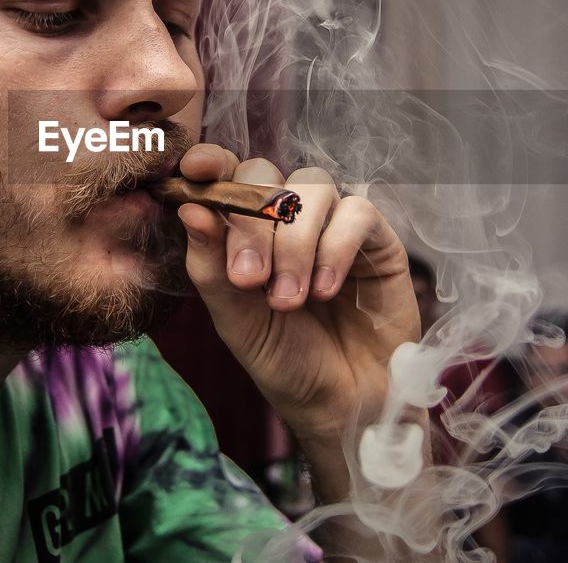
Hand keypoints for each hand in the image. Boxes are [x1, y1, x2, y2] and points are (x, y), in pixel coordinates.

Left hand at [173, 144, 419, 455]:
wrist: (341, 405)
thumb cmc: (285, 360)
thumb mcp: (235, 319)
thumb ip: (210, 266)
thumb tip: (190, 209)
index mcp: (248, 229)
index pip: (229, 175)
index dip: (213, 163)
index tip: (196, 170)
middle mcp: (290, 218)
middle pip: (267, 176)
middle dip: (252, 224)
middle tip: (248, 280)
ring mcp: (334, 225)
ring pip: (312, 187)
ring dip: (294, 244)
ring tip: (289, 300)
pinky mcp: (377, 240)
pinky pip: (356, 213)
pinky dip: (335, 248)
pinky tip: (325, 290)